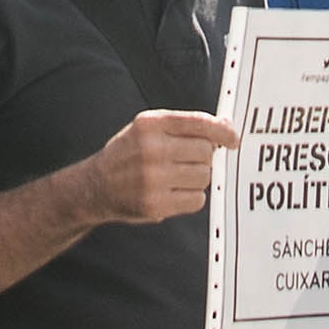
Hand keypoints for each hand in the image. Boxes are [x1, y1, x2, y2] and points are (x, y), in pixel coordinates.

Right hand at [78, 109, 241, 225]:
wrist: (95, 186)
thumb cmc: (127, 155)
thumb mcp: (146, 129)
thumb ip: (182, 126)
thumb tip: (223, 127)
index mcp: (150, 124)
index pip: (198, 123)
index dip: (222, 131)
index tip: (233, 138)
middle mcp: (151, 149)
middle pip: (205, 152)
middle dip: (204, 157)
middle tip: (187, 161)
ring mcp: (153, 179)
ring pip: (204, 176)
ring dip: (197, 178)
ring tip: (176, 177)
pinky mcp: (156, 205)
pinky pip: (197, 199)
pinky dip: (192, 197)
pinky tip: (174, 193)